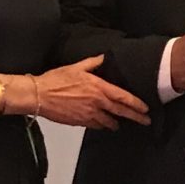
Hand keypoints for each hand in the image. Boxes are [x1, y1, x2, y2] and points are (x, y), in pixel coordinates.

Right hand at [28, 56, 149, 129]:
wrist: (39, 95)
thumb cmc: (55, 80)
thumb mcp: (76, 67)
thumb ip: (93, 63)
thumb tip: (103, 57)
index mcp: (98, 88)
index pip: (123, 97)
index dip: (136, 104)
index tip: (145, 108)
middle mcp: (96, 103)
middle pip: (121, 112)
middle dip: (135, 117)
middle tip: (145, 121)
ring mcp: (88, 114)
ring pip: (108, 122)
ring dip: (116, 123)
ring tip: (121, 124)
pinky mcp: (80, 122)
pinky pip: (95, 125)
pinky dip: (102, 125)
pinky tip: (103, 125)